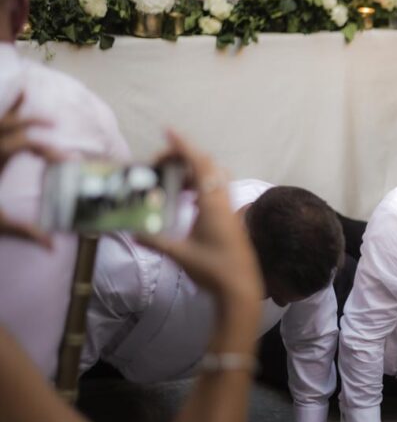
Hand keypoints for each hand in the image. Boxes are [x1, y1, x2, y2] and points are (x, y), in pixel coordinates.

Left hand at [0, 92, 60, 246]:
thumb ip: (26, 231)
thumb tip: (53, 247)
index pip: (30, 142)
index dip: (51, 148)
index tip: (68, 160)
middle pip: (15, 122)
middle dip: (36, 119)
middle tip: (54, 121)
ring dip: (12, 107)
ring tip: (23, 91)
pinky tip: (3, 109)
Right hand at [136, 130, 263, 306]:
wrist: (240, 289)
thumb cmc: (214, 270)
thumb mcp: (180, 254)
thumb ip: (155, 241)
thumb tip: (131, 231)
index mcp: (213, 204)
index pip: (199, 165)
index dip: (184, 146)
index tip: (168, 131)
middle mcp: (224, 201)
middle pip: (207, 166)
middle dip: (183, 157)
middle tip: (159, 163)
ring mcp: (229, 209)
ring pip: (214, 177)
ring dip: (192, 171)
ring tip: (169, 179)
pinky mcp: (230, 218)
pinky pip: (216, 190)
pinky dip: (199, 185)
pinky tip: (185, 196)